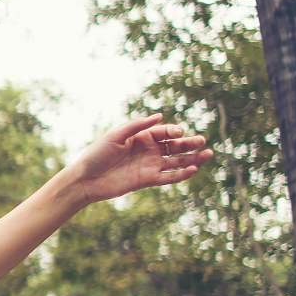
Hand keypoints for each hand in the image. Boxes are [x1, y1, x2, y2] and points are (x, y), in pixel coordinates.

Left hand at [65, 115, 211, 205]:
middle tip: (202, 141)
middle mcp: (148, 150)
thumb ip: (137, 126)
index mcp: (141, 137)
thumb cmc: (97, 154)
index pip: (164, 132)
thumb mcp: (115, 136)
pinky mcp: (147, 180)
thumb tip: (159, 116)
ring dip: (192, 159)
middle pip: (175, 146)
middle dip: (189, 143)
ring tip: (208, 154)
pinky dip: (181, 174)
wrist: (86, 179)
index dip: (174, 131)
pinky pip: (169, 177)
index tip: (179, 133)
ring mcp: (149, 165)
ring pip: (177, 162)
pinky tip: (193, 170)